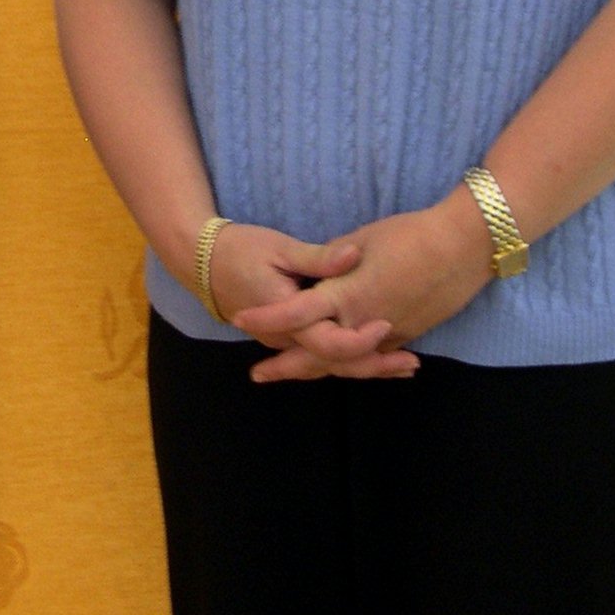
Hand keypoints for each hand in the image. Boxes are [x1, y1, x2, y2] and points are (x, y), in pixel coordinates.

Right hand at [206, 223, 416, 381]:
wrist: (202, 261)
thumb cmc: (241, 249)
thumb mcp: (280, 248)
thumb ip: (319, 258)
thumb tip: (354, 254)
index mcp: (287, 317)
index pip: (328, 343)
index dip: (359, 340)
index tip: (386, 326)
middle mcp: (287, 338)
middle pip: (335, 364)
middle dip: (374, 366)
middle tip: (411, 365)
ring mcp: (285, 341)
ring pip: (328, 364)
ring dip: (365, 366)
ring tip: (403, 367)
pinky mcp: (286, 337)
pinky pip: (319, 355)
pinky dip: (348, 358)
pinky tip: (373, 356)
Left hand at [233, 189, 491, 382]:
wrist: (465, 246)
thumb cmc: (412, 235)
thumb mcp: (364, 239)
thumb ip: (333, 262)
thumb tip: (320, 274)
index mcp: (348, 294)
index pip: (297, 313)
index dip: (267, 317)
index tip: (240, 319)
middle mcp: (365, 322)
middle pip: (318, 355)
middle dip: (287, 366)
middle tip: (258, 374)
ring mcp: (390, 333)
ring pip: (346, 361)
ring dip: (316, 368)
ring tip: (291, 372)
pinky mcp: (408, 334)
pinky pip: (370, 356)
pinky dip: (350, 362)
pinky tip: (339, 364)